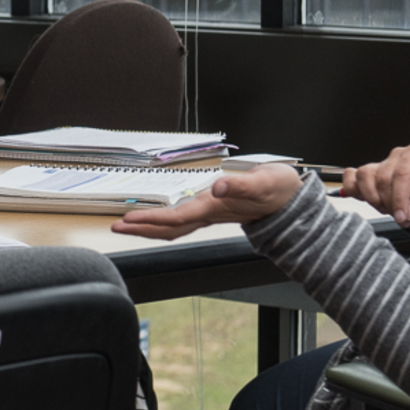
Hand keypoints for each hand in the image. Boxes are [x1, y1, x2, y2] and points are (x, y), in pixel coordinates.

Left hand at [111, 165, 307, 240]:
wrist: (293, 202)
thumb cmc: (279, 190)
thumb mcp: (264, 181)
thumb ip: (242, 184)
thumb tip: (220, 186)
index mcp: (216, 208)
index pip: (177, 218)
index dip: (151, 220)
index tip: (129, 220)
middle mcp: (209, 214)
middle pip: (169, 228)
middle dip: (142, 228)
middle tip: (116, 226)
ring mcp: (210, 214)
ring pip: (173, 227)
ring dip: (149, 226)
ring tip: (127, 224)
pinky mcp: (212, 210)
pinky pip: (181, 220)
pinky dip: (162, 220)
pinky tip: (152, 218)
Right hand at [340, 143, 409, 226]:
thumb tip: (409, 213)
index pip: (402, 174)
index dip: (399, 198)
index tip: (403, 218)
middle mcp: (398, 155)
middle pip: (382, 178)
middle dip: (390, 203)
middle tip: (402, 218)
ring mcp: (381, 162)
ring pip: (364, 177)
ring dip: (373, 198)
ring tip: (389, 208)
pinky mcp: (370, 173)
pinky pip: (351, 176)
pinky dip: (353, 189)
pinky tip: (367, 200)